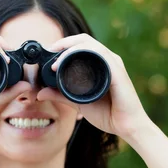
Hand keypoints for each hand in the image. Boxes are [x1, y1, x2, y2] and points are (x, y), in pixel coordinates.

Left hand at [37, 34, 151, 138]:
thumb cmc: (108, 114)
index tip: (48, 53)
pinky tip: (68, 62)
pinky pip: (100, 55)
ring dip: (70, 48)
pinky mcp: (117, 72)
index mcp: (100, 64)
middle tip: (49, 51)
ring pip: (90, 45)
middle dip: (64, 42)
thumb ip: (60, 95)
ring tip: (55, 59)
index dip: (64, 44)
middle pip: (84, 40)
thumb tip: (40, 93)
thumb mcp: (77, 102)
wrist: (127, 127)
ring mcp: (114, 64)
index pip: (81, 45)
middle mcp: (108, 60)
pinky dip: (82, 55)